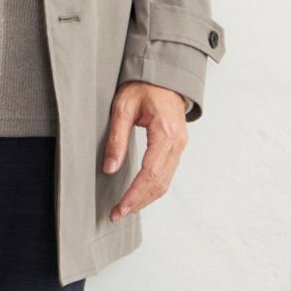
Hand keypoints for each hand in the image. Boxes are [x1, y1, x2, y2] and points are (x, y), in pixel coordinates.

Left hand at [103, 81, 188, 219]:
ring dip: (145, 199)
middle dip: (138, 202)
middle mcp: (177, 142)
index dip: (135, 194)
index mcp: (165, 132)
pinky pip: (167, 174)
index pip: (150, 172)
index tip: (120, 208)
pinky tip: (138, 196)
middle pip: (159, 182)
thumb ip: (116, 138)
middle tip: (117, 214)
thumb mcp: (123, 107)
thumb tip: (110, 168)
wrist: (164, 76)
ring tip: (125, 209)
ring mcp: (180, 146)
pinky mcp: (176, 148)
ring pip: (165, 182)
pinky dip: (152, 189)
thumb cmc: (144, 87)